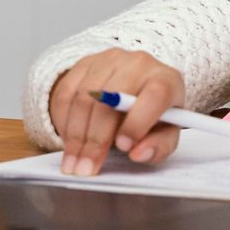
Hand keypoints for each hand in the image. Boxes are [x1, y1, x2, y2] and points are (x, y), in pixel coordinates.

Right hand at [49, 49, 185, 175]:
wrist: (136, 89)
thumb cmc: (155, 116)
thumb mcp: (165, 134)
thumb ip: (159, 146)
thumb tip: (138, 153)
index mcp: (166, 79)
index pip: (156, 94)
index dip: (138, 122)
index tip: (123, 147)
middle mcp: (139, 63)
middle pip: (112, 98)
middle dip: (96, 140)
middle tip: (86, 169)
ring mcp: (110, 60)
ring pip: (85, 97)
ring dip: (75, 136)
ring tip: (73, 164)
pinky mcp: (85, 64)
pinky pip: (66, 93)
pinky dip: (63, 122)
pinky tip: (68, 142)